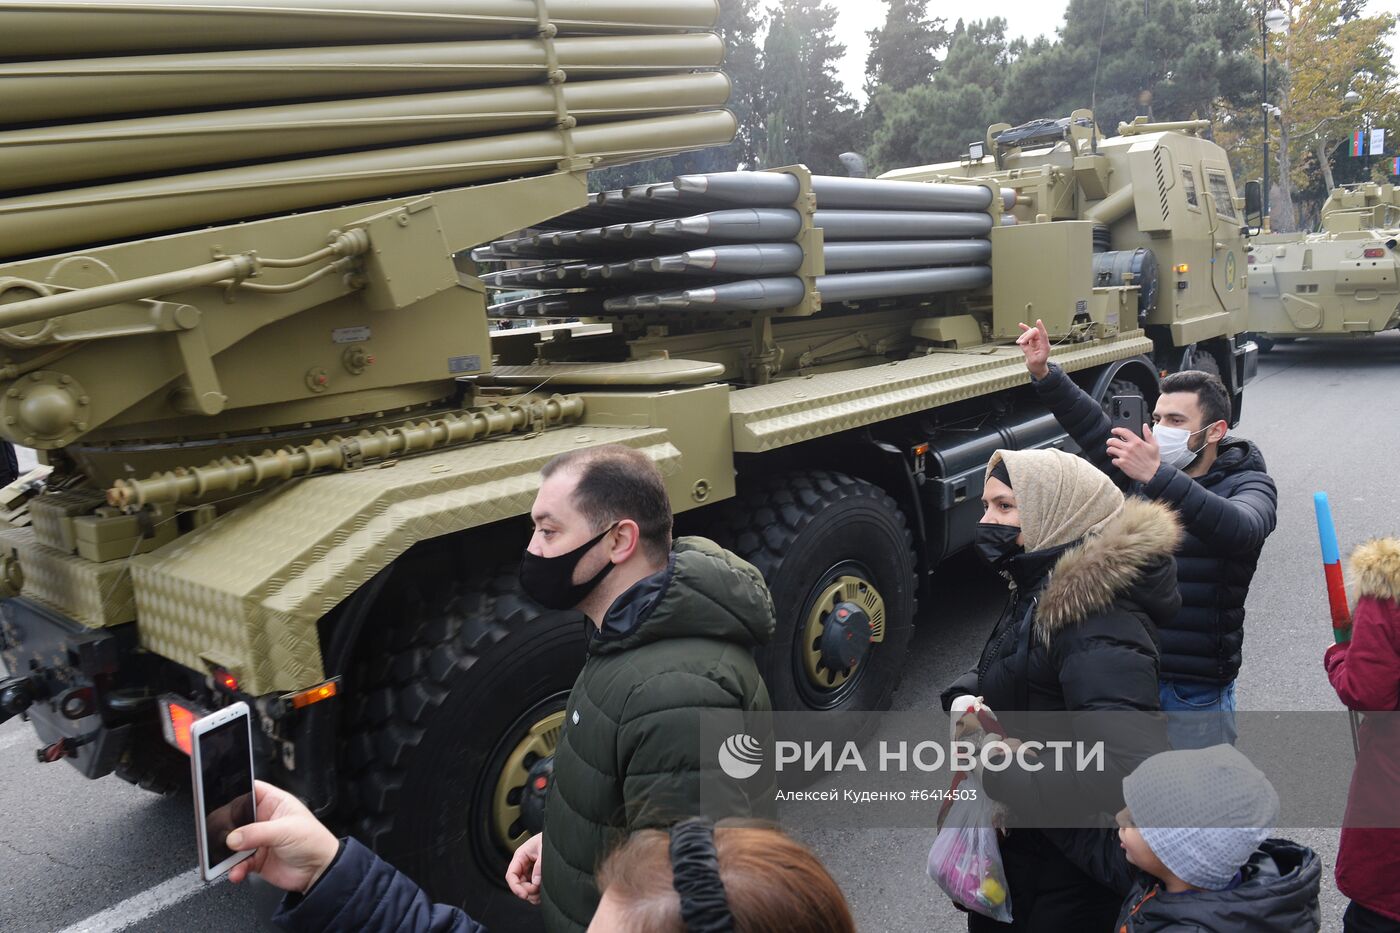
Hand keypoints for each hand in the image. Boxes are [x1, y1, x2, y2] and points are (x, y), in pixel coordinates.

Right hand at [227, 780, 340, 894]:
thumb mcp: (287, 830)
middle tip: (219, 834)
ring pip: (234, 841)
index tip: (218, 801)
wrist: (320, 871)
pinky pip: (238, 862)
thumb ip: (258, 832)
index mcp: (274, 802)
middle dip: (226, 826)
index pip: (249, 791)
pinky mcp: (256, 859)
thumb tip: (233, 837)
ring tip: (225, 857)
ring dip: (227, 851)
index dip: (235, 793)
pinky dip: (234, 868)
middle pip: (236, 817)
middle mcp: (263, 819)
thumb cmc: (314, 841)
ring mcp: (258, 840)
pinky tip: (237, 871)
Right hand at [506, 832, 542, 903]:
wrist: (558, 836)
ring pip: (525, 889)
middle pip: (518, 885)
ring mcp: (529, 871)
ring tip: (543, 891)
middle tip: (539, 891)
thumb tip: (536, 882)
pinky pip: (533, 889)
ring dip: (533, 894)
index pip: (511, 875)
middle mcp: (523, 865)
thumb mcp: (544, 848)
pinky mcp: (536, 876)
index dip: (515, 887)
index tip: (524, 895)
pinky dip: (537, 893)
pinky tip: (544, 891)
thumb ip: (540, 865)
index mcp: (520, 856)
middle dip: (527, 891)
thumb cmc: (549, 838)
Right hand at [1016, 319, 1050, 378]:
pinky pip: (1028, 333)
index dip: (1041, 328)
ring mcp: (1037, 341)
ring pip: (1030, 333)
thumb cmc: (1037, 365)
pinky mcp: (1032, 341)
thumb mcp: (1032, 360)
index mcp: (1045, 347)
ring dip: (1023, 336)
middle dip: (1026, 336)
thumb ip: (1028, 351)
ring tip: (1019, 342)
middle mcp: (1042, 342)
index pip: (1044, 335)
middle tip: (1020, 343)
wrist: (1037, 368)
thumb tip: (1022, 343)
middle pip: (1034, 333)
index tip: (1038, 321)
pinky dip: (1024, 330)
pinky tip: (1021, 325)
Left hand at [1105, 425, 1161, 483]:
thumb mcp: (1154, 445)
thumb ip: (1148, 434)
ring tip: (1112, 451)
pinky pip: (1113, 460)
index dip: (1116, 430)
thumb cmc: (1153, 460)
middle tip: (1110, 442)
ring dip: (1110, 450)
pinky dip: (1114, 460)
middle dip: (1110, 441)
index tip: (1114, 431)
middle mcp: (1129, 448)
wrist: (1153, 473)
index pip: (1123, 432)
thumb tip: (1144, 426)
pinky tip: (1118, 460)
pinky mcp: (1122, 464)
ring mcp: (1125, 456)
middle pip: (1113, 440)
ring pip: (1111, 449)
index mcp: (1137, 442)